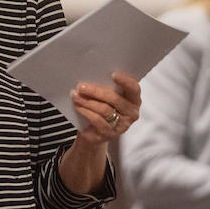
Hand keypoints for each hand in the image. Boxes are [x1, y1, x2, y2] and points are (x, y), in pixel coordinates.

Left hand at [58, 73, 140, 195]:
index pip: (134, 88)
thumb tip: (91, 75)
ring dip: (88, 101)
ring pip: (105, 109)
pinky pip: (97, 120)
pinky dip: (86, 111)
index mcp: (134, 100)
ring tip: (76, 95)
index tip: (113, 74)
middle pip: (115, 99)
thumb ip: (105, 87)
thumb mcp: (105, 96)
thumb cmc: (100, 108)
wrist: (92, 132)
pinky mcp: (110, 133)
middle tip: (81, 86)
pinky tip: (78, 106)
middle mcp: (131, 113)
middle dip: (96, 91)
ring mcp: (122, 125)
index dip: (125, 81)